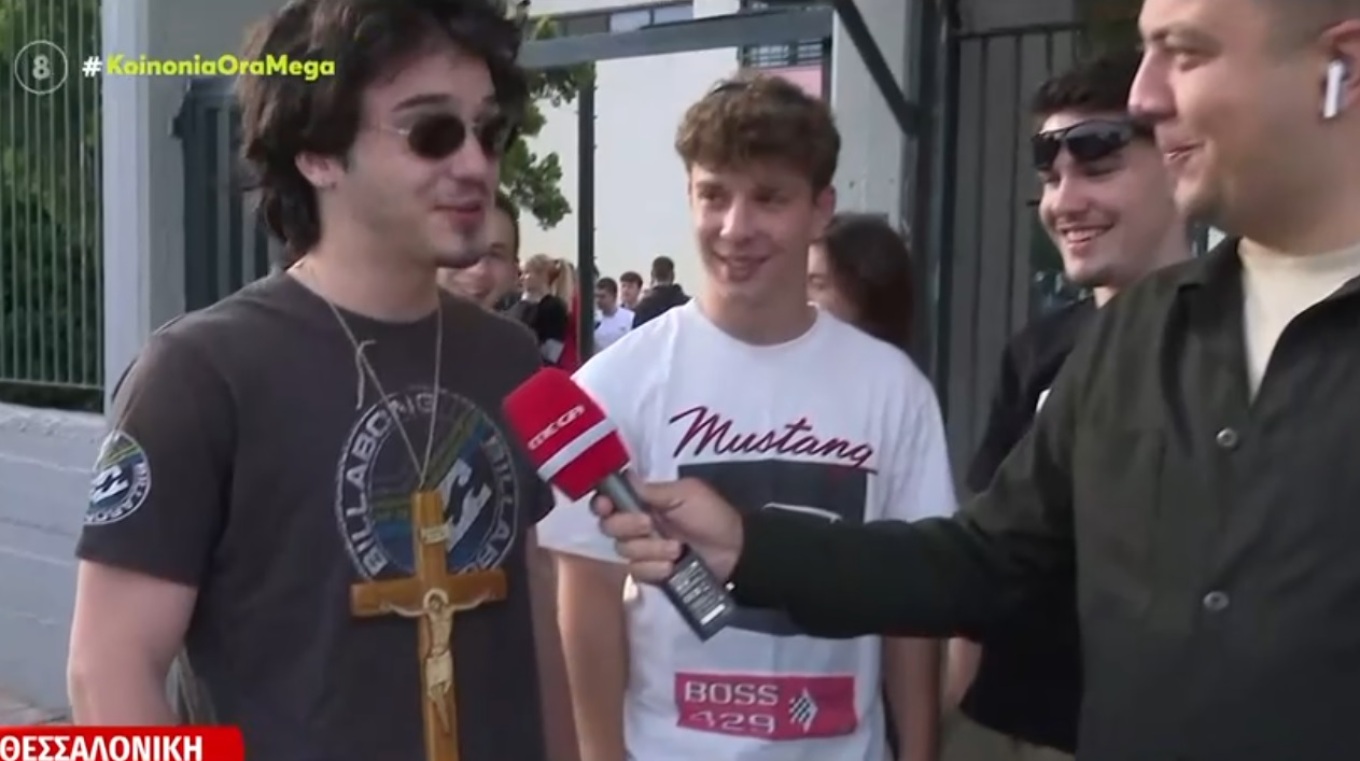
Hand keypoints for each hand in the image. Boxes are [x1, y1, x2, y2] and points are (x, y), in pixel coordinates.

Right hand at [590, 475, 743, 582]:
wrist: (734, 551)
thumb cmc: (711, 515)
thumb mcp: (686, 494)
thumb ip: (652, 490)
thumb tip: (622, 477)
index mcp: (643, 502)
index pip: (609, 501)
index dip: (602, 503)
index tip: (606, 506)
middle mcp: (636, 525)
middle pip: (609, 526)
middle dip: (627, 525)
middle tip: (650, 524)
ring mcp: (643, 550)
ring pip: (624, 550)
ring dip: (650, 549)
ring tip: (677, 548)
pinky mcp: (650, 572)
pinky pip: (637, 571)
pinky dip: (655, 568)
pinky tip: (672, 566)